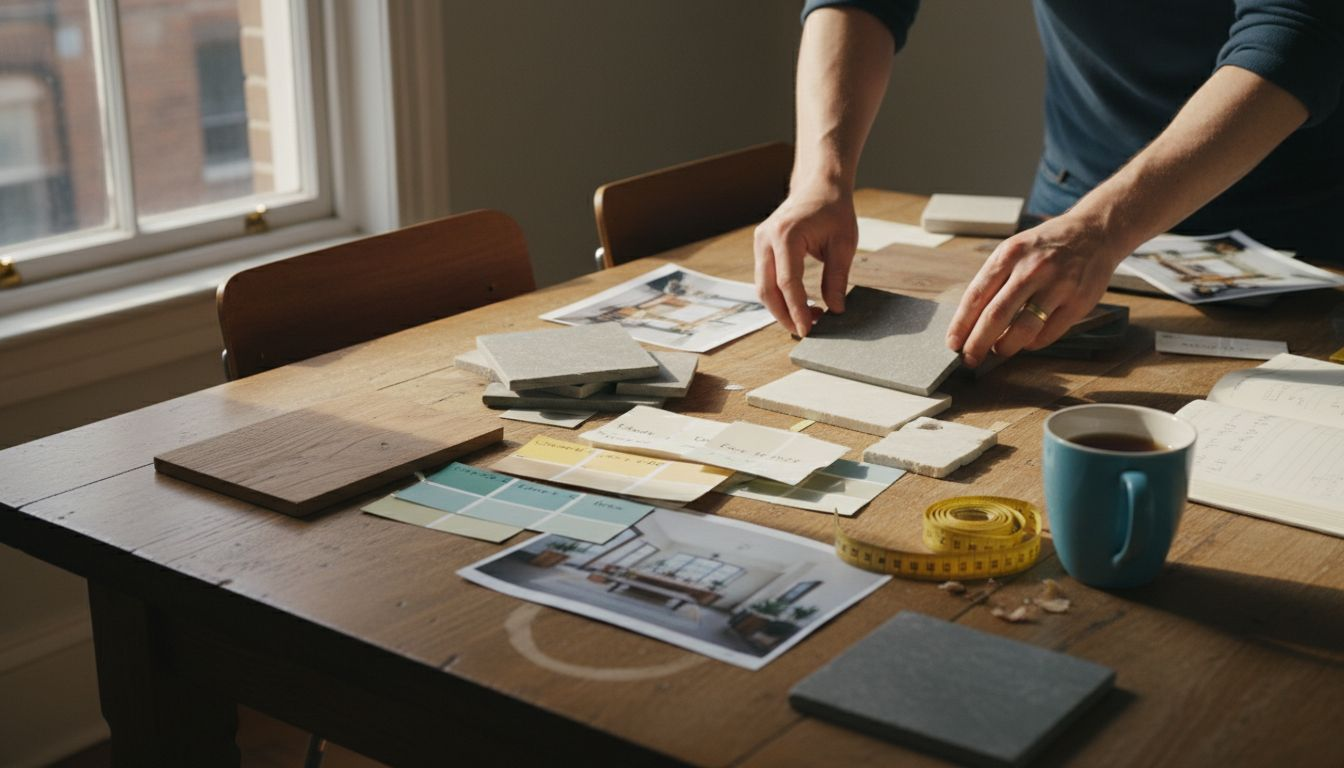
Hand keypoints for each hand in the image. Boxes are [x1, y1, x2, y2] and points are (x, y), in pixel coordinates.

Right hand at [753, 187, 858, 336]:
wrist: (820, 185)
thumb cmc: (834, 210)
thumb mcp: (844, 244)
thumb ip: (837, 278)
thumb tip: (835, 310)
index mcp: (786, 235)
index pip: (787, 282)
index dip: (797, 309)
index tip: (809, 329)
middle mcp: (766, 239)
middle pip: (767, 289)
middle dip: (784, 315)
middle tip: (806, 330)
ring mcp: (760, 242)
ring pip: (762, 287)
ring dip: (780, 307)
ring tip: (806, 318)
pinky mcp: (762, 247)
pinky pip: (765, 278)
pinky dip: (778, 295)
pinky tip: (798, 304)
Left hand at [946, 213, 1128, 366]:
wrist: (1094, 232)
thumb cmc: (1046, 246)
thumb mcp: (1014, 250)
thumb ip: (994, 280)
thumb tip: (970, 321)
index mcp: (1010, 254)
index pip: (976, 295)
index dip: (961, 324)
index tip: (952, 344)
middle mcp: (1033, 268)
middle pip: (996, 315)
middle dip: (977, 343)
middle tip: (969, 358)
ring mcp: (1058, 285)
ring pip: (1023, 329)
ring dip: (1005, 347)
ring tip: (998, 350)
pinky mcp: (1079, 302)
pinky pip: (1048, 334)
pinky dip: (1031, 344)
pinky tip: (1025, 341)